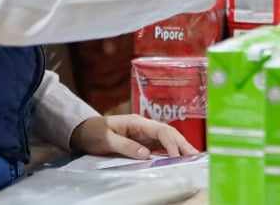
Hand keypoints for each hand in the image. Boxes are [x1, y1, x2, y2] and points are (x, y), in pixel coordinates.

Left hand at [69, 114, 197, 158]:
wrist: (83, 131)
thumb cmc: (94, 132)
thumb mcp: (107, 139)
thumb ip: (126, 145)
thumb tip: (146, 154)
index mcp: (138, 122)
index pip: (160, 131)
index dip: (171, 143)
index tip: (178, 156)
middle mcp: (144, 127)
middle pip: (168, 133)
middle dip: (182, 143)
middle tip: (196, 155)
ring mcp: (144, 134)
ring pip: (167, 140)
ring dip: (180, 147)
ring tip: (193, 157)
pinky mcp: (142, 142)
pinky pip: (160, 147)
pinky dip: (171, 151)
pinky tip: (179, 158)